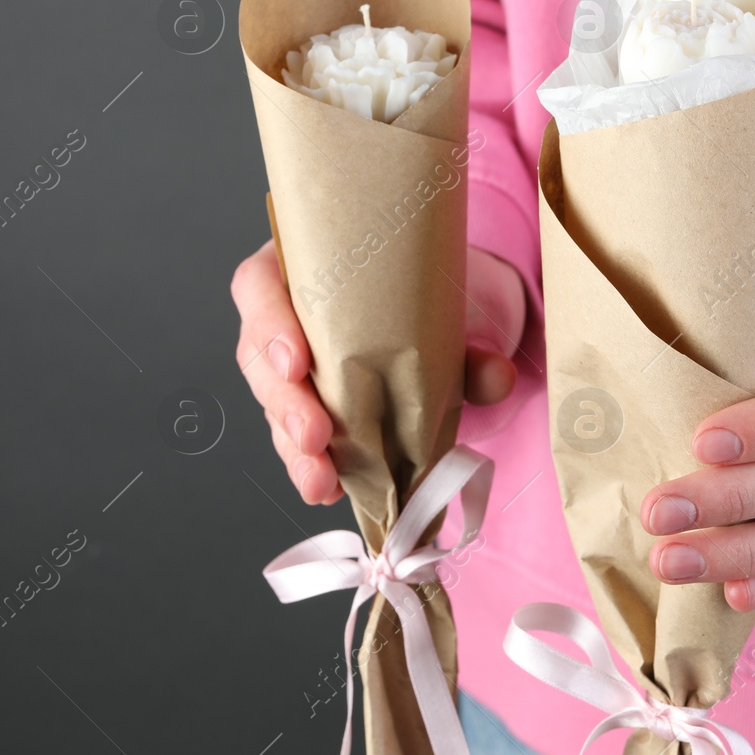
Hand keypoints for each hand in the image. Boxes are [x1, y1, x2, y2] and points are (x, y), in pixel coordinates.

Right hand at [232, 241, 525, 504]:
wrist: (434, 307)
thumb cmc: (416, 291)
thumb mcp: (439, 301)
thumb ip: (466, 342)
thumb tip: (496, 376)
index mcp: (300, 267)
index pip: (258, 287)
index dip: (268, 325)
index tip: (296, 361)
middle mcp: (283, 317)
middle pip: (259, 360)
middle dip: (285, 405)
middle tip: (315, 436)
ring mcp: (290, 368)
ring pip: (274, 408)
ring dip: (294, 450)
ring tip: (321, 480)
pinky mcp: (308, 409)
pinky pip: (297, 440)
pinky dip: (314, 467)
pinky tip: (329, 488)